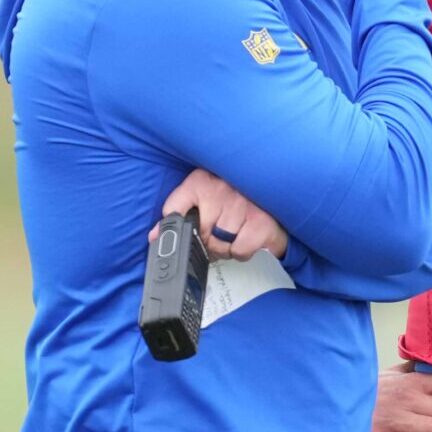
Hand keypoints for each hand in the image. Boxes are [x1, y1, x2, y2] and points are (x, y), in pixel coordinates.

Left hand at [154, 169, 287, 262]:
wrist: (277, 195)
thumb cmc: (236, 199)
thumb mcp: (204, 197)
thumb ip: (178, 214)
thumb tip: (154, 236)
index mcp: (201, 180)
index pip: (173, 209)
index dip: (176, 228)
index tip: (183, 232)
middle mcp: (221, 189)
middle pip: (199, 234)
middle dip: (209, 241)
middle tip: (221, 232)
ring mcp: (242, 205)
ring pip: (219, 245)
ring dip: (226, 247)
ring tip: (235, 233)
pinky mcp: (260, 222)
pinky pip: (239, 250)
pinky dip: (242, 251)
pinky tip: (248, 236)